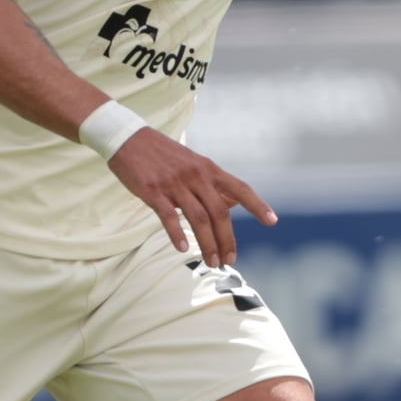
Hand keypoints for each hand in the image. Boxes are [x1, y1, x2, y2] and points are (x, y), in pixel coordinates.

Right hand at [108, 129, 275, 267]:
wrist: (128, 138)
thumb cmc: (163, 155)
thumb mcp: (194, 163)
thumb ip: (213, 184)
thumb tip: (234, 204)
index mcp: (209, 168)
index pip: (240, 188)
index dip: (257, 205)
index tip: (272, 221)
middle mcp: (196, 175)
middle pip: (220, 212)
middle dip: (227, 240)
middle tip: (228, 261)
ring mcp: (174, 183)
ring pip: (198, 219)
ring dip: (207, 244)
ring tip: (211, 262)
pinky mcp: (153, 191)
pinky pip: (169, 216)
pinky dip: (177, 234)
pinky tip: (183, 249)